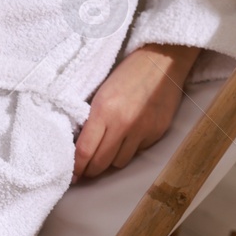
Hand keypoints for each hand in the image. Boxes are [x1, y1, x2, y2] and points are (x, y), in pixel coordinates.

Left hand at [74, 43, 199, 178]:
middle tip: (86, 169)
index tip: (73, 175)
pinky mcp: (157, 133)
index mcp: (104, 110)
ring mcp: (142, 130)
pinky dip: (130, 149)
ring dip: (111, 160)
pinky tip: (129, 137)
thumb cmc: (128, 72)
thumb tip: (81, 145)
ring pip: (120, 163)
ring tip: (109, 151)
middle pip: (101, 163)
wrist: (162, 60)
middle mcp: (123, 124)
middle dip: (91, 170)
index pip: (85, 151)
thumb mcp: (102, 92)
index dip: (77, 168)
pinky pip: (138, 152)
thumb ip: (92, 119)